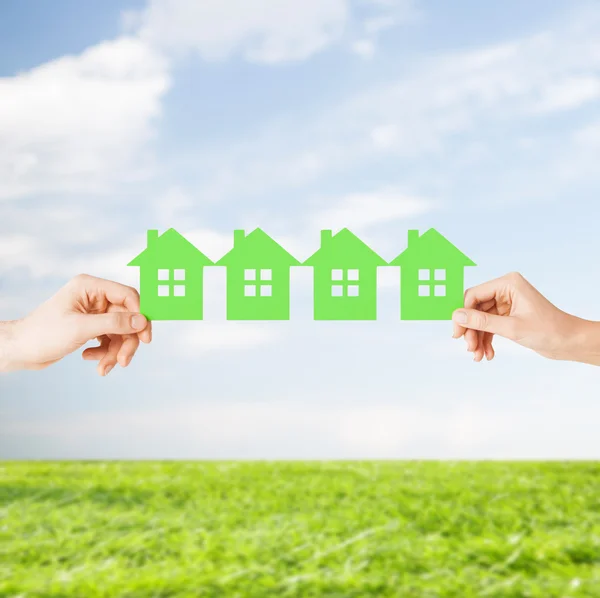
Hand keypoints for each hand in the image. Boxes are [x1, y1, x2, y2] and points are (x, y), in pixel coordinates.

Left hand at [5, 274, 151, 374]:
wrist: (20, 350)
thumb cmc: (43, 334)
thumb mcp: (81, 328)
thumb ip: (114, 323)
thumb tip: (142, 321)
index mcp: (90, 287)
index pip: (128, 296)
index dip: (140, 315)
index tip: (145, 338)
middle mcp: (94, 297)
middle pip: (127, 318)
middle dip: (126, 341)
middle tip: (123, 361)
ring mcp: (93, 313)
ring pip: (120, 332)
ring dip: (115, 351)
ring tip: (103, 367)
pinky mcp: (91, 327)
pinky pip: (110, 339)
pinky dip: (104, 353)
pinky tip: (90, 358)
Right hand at [451, 271, 599, 364]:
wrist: (569, 342)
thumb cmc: (549, 330)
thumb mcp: (512, 327)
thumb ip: (482, 322)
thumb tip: (458, 316)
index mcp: (508, 284)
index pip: (474, 295)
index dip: (463, 314)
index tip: (458, 333)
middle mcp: (505, 290)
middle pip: (475, 309)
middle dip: (471, 330)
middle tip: (469, 348)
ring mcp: (506, 303)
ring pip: (480, 320)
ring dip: (477, 338)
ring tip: (478, 355)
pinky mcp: (508, 315)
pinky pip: (489, 326)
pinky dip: (486, 340)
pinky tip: (488, 354)